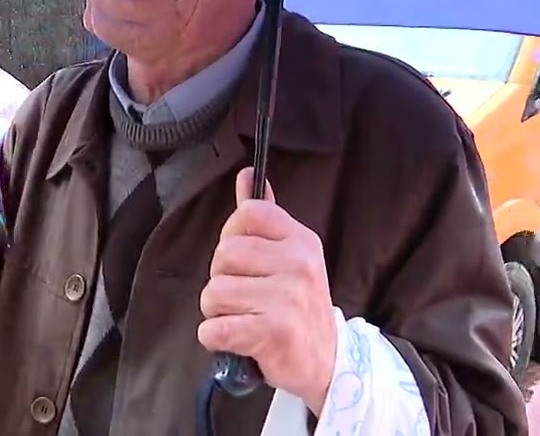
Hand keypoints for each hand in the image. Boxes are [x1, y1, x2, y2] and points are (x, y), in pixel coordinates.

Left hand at [197, 168, 337, 414]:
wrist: (327, 363)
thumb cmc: (297, 306)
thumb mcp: (290, 256)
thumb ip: (265, 216)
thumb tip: (247, 175)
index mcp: (300, 240)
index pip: (248, 213)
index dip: (232, 235)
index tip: (243, 259)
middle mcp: (298, 264)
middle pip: (223, 254)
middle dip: (222, 280)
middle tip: (246, 298)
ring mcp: (288, 298)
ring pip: (213, 293)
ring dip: (218, 312)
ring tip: (244, 319)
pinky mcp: (274, 333)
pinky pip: (214, 328)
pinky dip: (216, 338)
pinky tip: (237, 340)